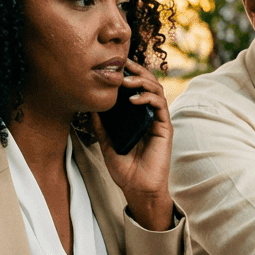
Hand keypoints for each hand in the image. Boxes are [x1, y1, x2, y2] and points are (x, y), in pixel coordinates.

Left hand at [93, 59, 174, 230]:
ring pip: (156, 90)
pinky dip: (148, 97)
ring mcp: (158, 120)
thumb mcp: (107, 144)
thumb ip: (101, 126)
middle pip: (148, 83)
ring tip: (125, 82)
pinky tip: (133, 99)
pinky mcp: (164, 127)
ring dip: (142, 81)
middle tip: (122, 65)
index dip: (128, 74)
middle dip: (136, 71)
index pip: (136, 88)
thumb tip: (90, 107)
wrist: (137, 188)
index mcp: (136, 116)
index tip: (115, 65)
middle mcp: (148, 115)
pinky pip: (160, 105)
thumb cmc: (125, 169)